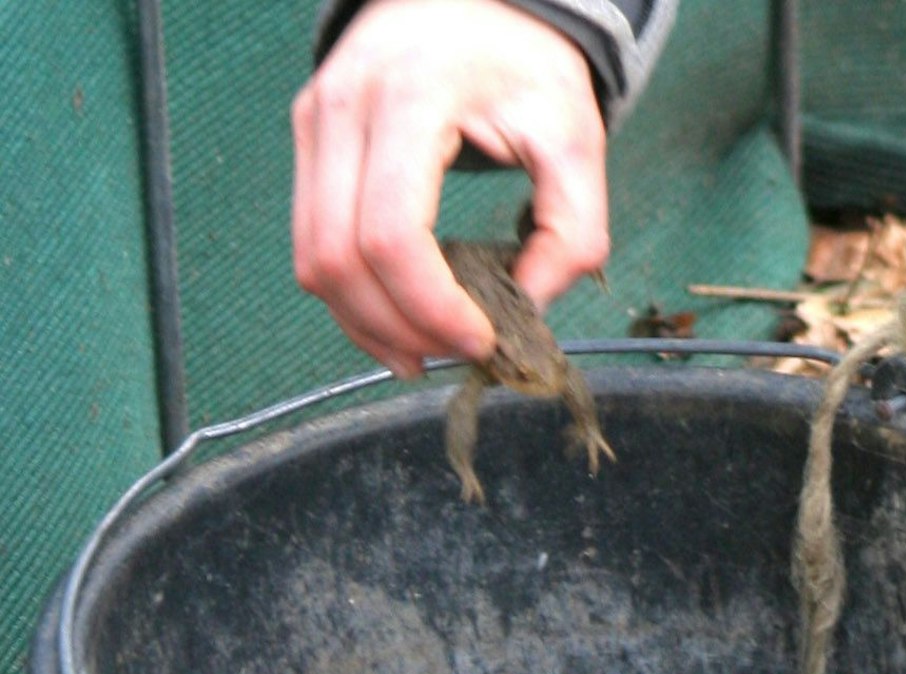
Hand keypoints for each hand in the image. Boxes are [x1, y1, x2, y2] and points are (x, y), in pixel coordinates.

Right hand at [291, 0, 609, 375]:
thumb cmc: (525, 62)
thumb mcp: (576, 138)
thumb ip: (571, 232)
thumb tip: (530, 309)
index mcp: (414, 100)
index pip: (392, 233)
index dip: (430, 306)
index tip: (481, 339)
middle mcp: (344, 108)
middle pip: (337, 257)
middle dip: (396, 328)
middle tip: (454, 356)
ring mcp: (314, 122)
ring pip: (311, 258)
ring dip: (365, 322)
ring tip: (426, 351)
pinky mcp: (308, 139)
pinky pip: (311, 238)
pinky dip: (352, 292)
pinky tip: (399, 316)